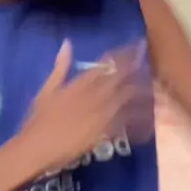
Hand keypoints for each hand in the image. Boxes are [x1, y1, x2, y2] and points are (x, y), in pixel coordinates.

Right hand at [23, 40, 152, 173]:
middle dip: (136, 67)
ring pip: (128, 98)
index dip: (123, 54)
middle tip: (149, 61)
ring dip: (141, 91)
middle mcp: (95, 96)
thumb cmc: (39, 119)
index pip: (107, 63)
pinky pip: (127, 123)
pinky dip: (138, 120)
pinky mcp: (106, 132)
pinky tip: (148, 119)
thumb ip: (60, 67)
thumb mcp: (47, 89)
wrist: (37, 147)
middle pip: (122, 77)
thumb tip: (67, 43)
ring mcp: (102, 114)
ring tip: (153, 87)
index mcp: (80, 83)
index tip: (136, 46)